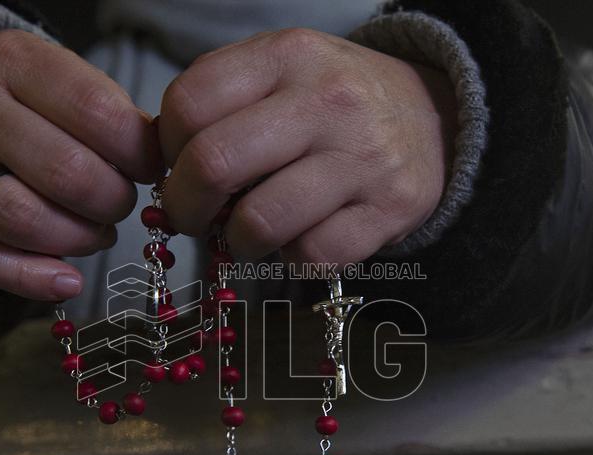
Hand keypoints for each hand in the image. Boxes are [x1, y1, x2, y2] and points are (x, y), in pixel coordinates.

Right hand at [0, 30, 161, 300]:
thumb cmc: (3, 101)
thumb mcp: (48, 79)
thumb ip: (103, 112)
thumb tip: (159, 159)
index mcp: (11, 61)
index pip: (96, 111)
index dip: (139, 153)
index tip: (151, 169)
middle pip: (67, 172)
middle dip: (113, 200)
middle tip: (119, 204)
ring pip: (24, 219)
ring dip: (80, 238)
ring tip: (95, 234)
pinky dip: (34, 278)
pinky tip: (67, 280)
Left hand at [158, 28, 456, 263]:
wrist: (431, 115)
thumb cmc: (331, 101)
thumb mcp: (280, 71)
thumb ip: (220, 101)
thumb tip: (162, 165)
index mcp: (287, 56)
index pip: (188, 105)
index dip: (167, 150)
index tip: (177, 167)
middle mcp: (327, 101)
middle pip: (213, 164)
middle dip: (185, 207)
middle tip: (192, 217)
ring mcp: (363, 158)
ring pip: (259, 223)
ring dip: (238, 242)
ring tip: (248, 232)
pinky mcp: (389, 210)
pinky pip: (311, 256)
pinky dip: (293, 259)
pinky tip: (300, 238)